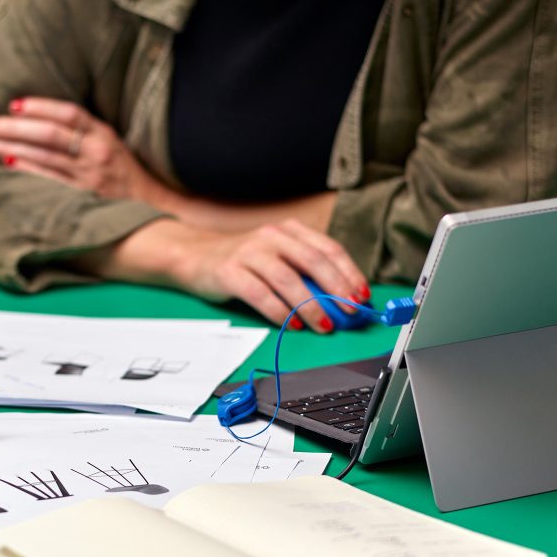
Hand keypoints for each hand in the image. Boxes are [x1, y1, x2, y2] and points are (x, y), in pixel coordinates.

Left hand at [0, 97, 166, 202]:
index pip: (68, 113)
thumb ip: (82, 129)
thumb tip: (39, 117)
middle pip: (50, 134)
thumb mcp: (109, 141)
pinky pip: (49, 179)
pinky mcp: (83, 195)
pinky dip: (27, 169)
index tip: (13, 105)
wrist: (151, 203)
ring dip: (12, 147)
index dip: (39, 107)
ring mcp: (89, 175)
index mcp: (103, 133)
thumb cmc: (123, 169)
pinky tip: (7, 161)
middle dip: (15, 128)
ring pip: (44, 156)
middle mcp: (97, 151)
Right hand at [164, 220, 368, 332]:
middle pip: (311, 261)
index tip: (362, 295)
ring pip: (287, 279)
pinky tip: (291, 325)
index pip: (327, 248)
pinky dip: (278, 312)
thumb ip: (303, 270)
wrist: (194, 257)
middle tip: (350, 312)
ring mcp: (248, 252)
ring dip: (309, 306)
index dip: (348, 272)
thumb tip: (341, 299)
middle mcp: (270, 236)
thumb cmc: (243, 262)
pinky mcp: (229, 272)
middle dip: (336, 289)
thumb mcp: (276, 256)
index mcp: (288, 230)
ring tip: (323, 326)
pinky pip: (259, 294)